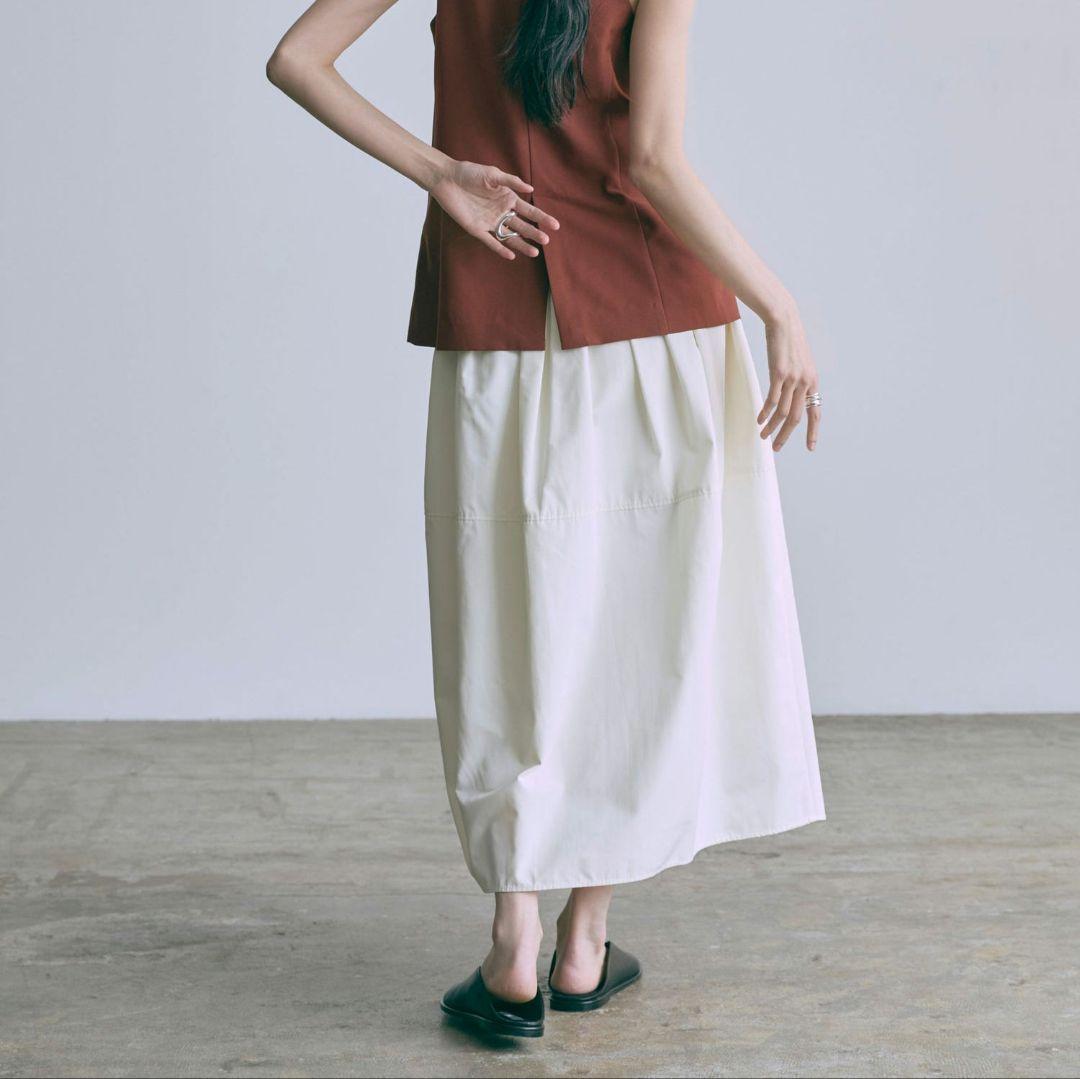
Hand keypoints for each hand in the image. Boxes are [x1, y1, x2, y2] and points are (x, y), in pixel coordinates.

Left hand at [429, 160, 559, 260]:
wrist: (447, 179)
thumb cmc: (470, 172)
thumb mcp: (493, 174)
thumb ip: (511, 182)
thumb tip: (531, 189)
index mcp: (508, 198)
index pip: (529, 211)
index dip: (542, 218)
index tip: (555, 226)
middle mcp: (501, 212)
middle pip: (521, 226)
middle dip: (534, 233)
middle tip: (545, 241)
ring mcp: (489, 222)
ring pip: (509, 236)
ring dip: (522, 244)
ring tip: (534, 253)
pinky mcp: (476, 229)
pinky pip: (490, 241)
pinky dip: (500, 248)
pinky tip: (511, 255)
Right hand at [758, 307, 820, 451]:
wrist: (784, 321)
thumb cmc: (789, 340)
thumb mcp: (798, 362)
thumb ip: (797, 379)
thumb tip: (790, 393)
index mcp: (812, 381)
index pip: (815, 412)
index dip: (813, 431)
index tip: (810, 447)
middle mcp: (805, 383)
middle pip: (796, 417)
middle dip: (786, 435)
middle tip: (776, 448)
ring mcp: (793, 379)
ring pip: (783, 412)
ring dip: (772, 427)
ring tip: (763, 437)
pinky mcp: (779, 374)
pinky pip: (772, 400)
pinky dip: (765, 413)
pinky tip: (758, 420)